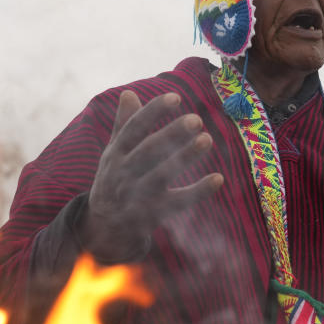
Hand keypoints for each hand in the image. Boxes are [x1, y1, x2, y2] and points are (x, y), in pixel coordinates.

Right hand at [79, 91, 223, 261]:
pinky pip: (179, 202)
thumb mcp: (113, 154)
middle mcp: (124, 174)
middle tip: (196, 119)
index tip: (175, 97)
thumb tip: (129, 93)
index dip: (153, 112)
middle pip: (148, 151)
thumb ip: (123, 125)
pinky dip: (198, 192)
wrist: (104, 230)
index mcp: (115, 154)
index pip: (133, 129)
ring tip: (207, 139)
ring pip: (163, 175)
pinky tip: (218, 178)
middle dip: (171, 134)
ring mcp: (138, 196)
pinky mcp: (153, 215)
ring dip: (185, 157)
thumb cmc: (114, 182)